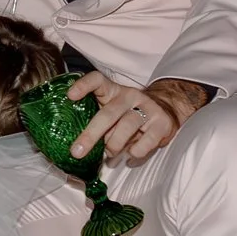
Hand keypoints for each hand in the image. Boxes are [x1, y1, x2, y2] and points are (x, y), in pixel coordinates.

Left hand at [65, 73, 208, 164]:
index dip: (83, 85)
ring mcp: (147, 108)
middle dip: (90, 135)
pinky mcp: (162, 123)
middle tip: (77, 152)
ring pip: (126, 127)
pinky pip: (145, 143)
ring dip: (114, 146)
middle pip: (108, 113)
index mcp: (113, 91)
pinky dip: (134, 154)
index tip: (70, 96)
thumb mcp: (112, 111)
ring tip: (110, 155)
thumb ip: (97, 122)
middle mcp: (129, 96)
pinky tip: (131, 155)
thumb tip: (78, 147)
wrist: (166, 109)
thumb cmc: (129, 114)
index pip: (97, 80)